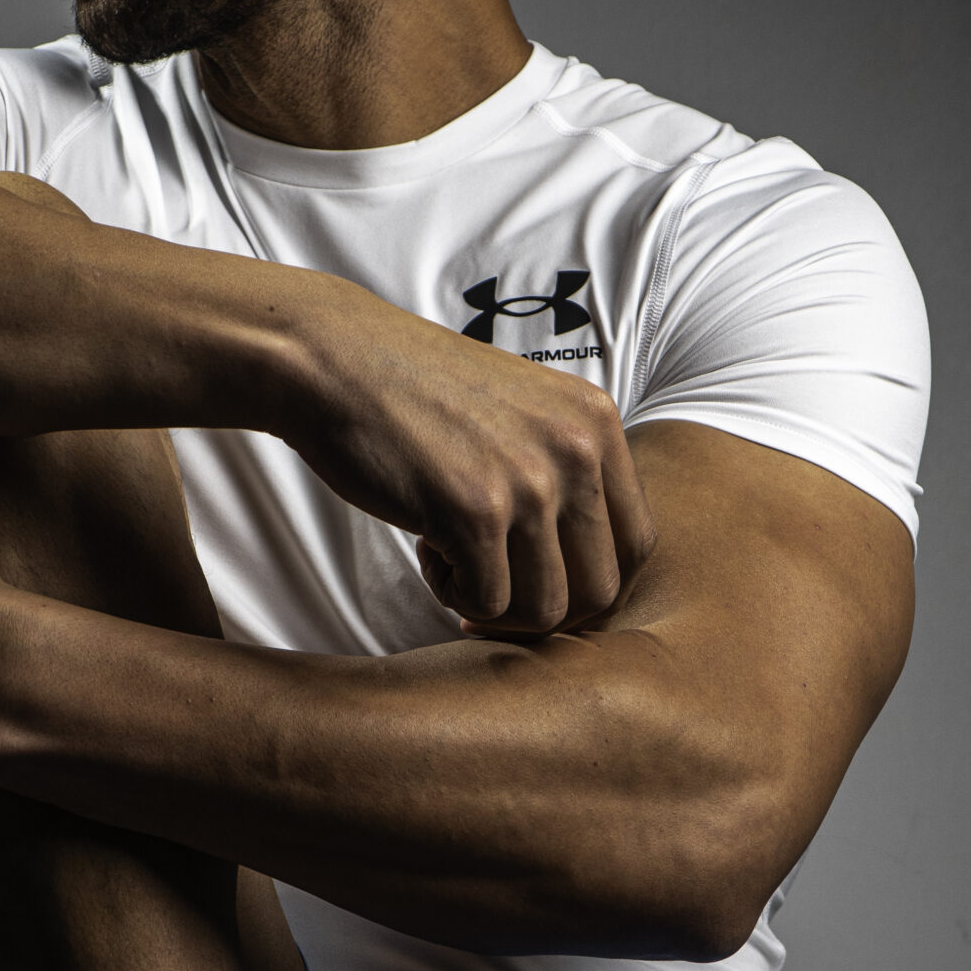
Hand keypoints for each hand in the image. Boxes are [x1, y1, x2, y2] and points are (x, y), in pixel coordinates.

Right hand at [286, 291, 654, 636]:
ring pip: (547, 610)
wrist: (335, 360)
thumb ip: (565, 469)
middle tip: (492, 584)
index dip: (585, 580)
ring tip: (455, 559)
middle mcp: (577, 450)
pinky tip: (426, 548)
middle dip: (543, 606)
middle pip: (601, 590)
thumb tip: (588, 567)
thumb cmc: (416, 393)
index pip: (635, 545)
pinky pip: (487, 604)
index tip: (534, 578)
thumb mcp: (523, 412)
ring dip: (496, 606)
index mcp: (597, 423)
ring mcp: (530, 482)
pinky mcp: (474, 512)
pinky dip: (452, 593)